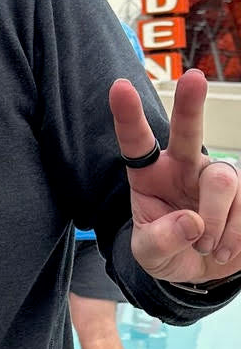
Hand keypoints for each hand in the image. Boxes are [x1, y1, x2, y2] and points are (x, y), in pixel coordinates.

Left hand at [109, 68, 240, 284]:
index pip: (136, 141)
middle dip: (190, 104)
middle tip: (194, 78)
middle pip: (188, 131)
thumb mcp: (149, 255)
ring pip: (222, 182)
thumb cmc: (168, 250)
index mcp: (150, 174)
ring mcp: (217, 175)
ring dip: (214, 223)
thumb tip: (192, 222)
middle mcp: (185, 166)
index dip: (127, 115)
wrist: (203, 270)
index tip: (119, 86)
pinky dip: (234, 237)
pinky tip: (224, 250)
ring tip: (207, 248)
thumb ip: (160, 240)